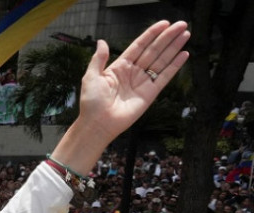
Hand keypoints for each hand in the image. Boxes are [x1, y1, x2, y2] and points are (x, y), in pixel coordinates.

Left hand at [78, 21, 188, 141]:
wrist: (97, 124)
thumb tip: (102, 41)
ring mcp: (142, 82)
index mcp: (119, 67)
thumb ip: (99, 59)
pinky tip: (184, 54)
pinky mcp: (150, 93)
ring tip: (186, 34)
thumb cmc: (91, 102)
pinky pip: (164, 77)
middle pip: (154, 50)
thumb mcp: (91, 77)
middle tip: (182, 25)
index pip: (139, 46)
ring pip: (162, 61)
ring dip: (174, 47)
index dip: (151, 34)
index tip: (164, 23)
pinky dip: (175, 66)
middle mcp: (133, 72)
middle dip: (167, 37)